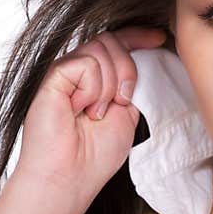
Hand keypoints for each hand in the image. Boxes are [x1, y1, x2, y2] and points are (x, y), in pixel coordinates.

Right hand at [14, 26, 167, 213]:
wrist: (70, 177)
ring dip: (110, 84)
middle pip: (111, 41)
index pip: (117, 43)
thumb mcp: (127, 114)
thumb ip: (132, 85)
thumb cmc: (94, 156)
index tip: (159, 38)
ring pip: (100, 48)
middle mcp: (79, 72)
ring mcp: (65, 73)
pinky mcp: (53, 77)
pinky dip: (92, 89)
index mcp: (97, 79)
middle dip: (128, 68)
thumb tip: (147, 57)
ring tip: (96, 113)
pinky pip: (85, 63)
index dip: (138, 36)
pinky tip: (81, 110)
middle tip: (122, 102)